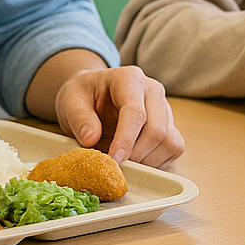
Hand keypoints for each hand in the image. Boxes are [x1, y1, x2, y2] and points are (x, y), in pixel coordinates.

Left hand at [54, 64, 183, 166]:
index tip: (114, 160)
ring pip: (169, 142)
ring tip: (123, 161)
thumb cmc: (83, 95)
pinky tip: (136, 159)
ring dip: (147, 160)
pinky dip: (157, 161)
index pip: (135, 113)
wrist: (92, 94)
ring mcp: (165, 107)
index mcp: (129, 78)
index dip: (126, 140)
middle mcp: (152, 90)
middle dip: (136, 155)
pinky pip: (174, 148)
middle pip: (157, 130)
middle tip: (114, 166)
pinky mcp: (170, 125)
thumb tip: (91, 139)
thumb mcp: (70, 101)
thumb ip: (79, 118)